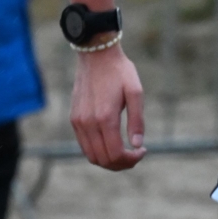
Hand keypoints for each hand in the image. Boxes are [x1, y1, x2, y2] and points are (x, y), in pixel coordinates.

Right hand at [70, 46, 146, 169]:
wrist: (96, 54)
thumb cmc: (119, 71)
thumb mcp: (135, 92)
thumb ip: (137, 121)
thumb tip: (137, 145)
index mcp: (105, 117)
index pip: (115, 154)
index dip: (131, 160)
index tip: (143, 150)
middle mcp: (88, 123)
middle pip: (103, 160)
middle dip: (122, 163)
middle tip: (135, 154)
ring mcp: (78, 122)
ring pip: (92, 156)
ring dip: (109, 160)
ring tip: (125, 152)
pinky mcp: (74, 119)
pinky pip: (85, 146)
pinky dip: (98, 151)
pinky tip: (112, 142)